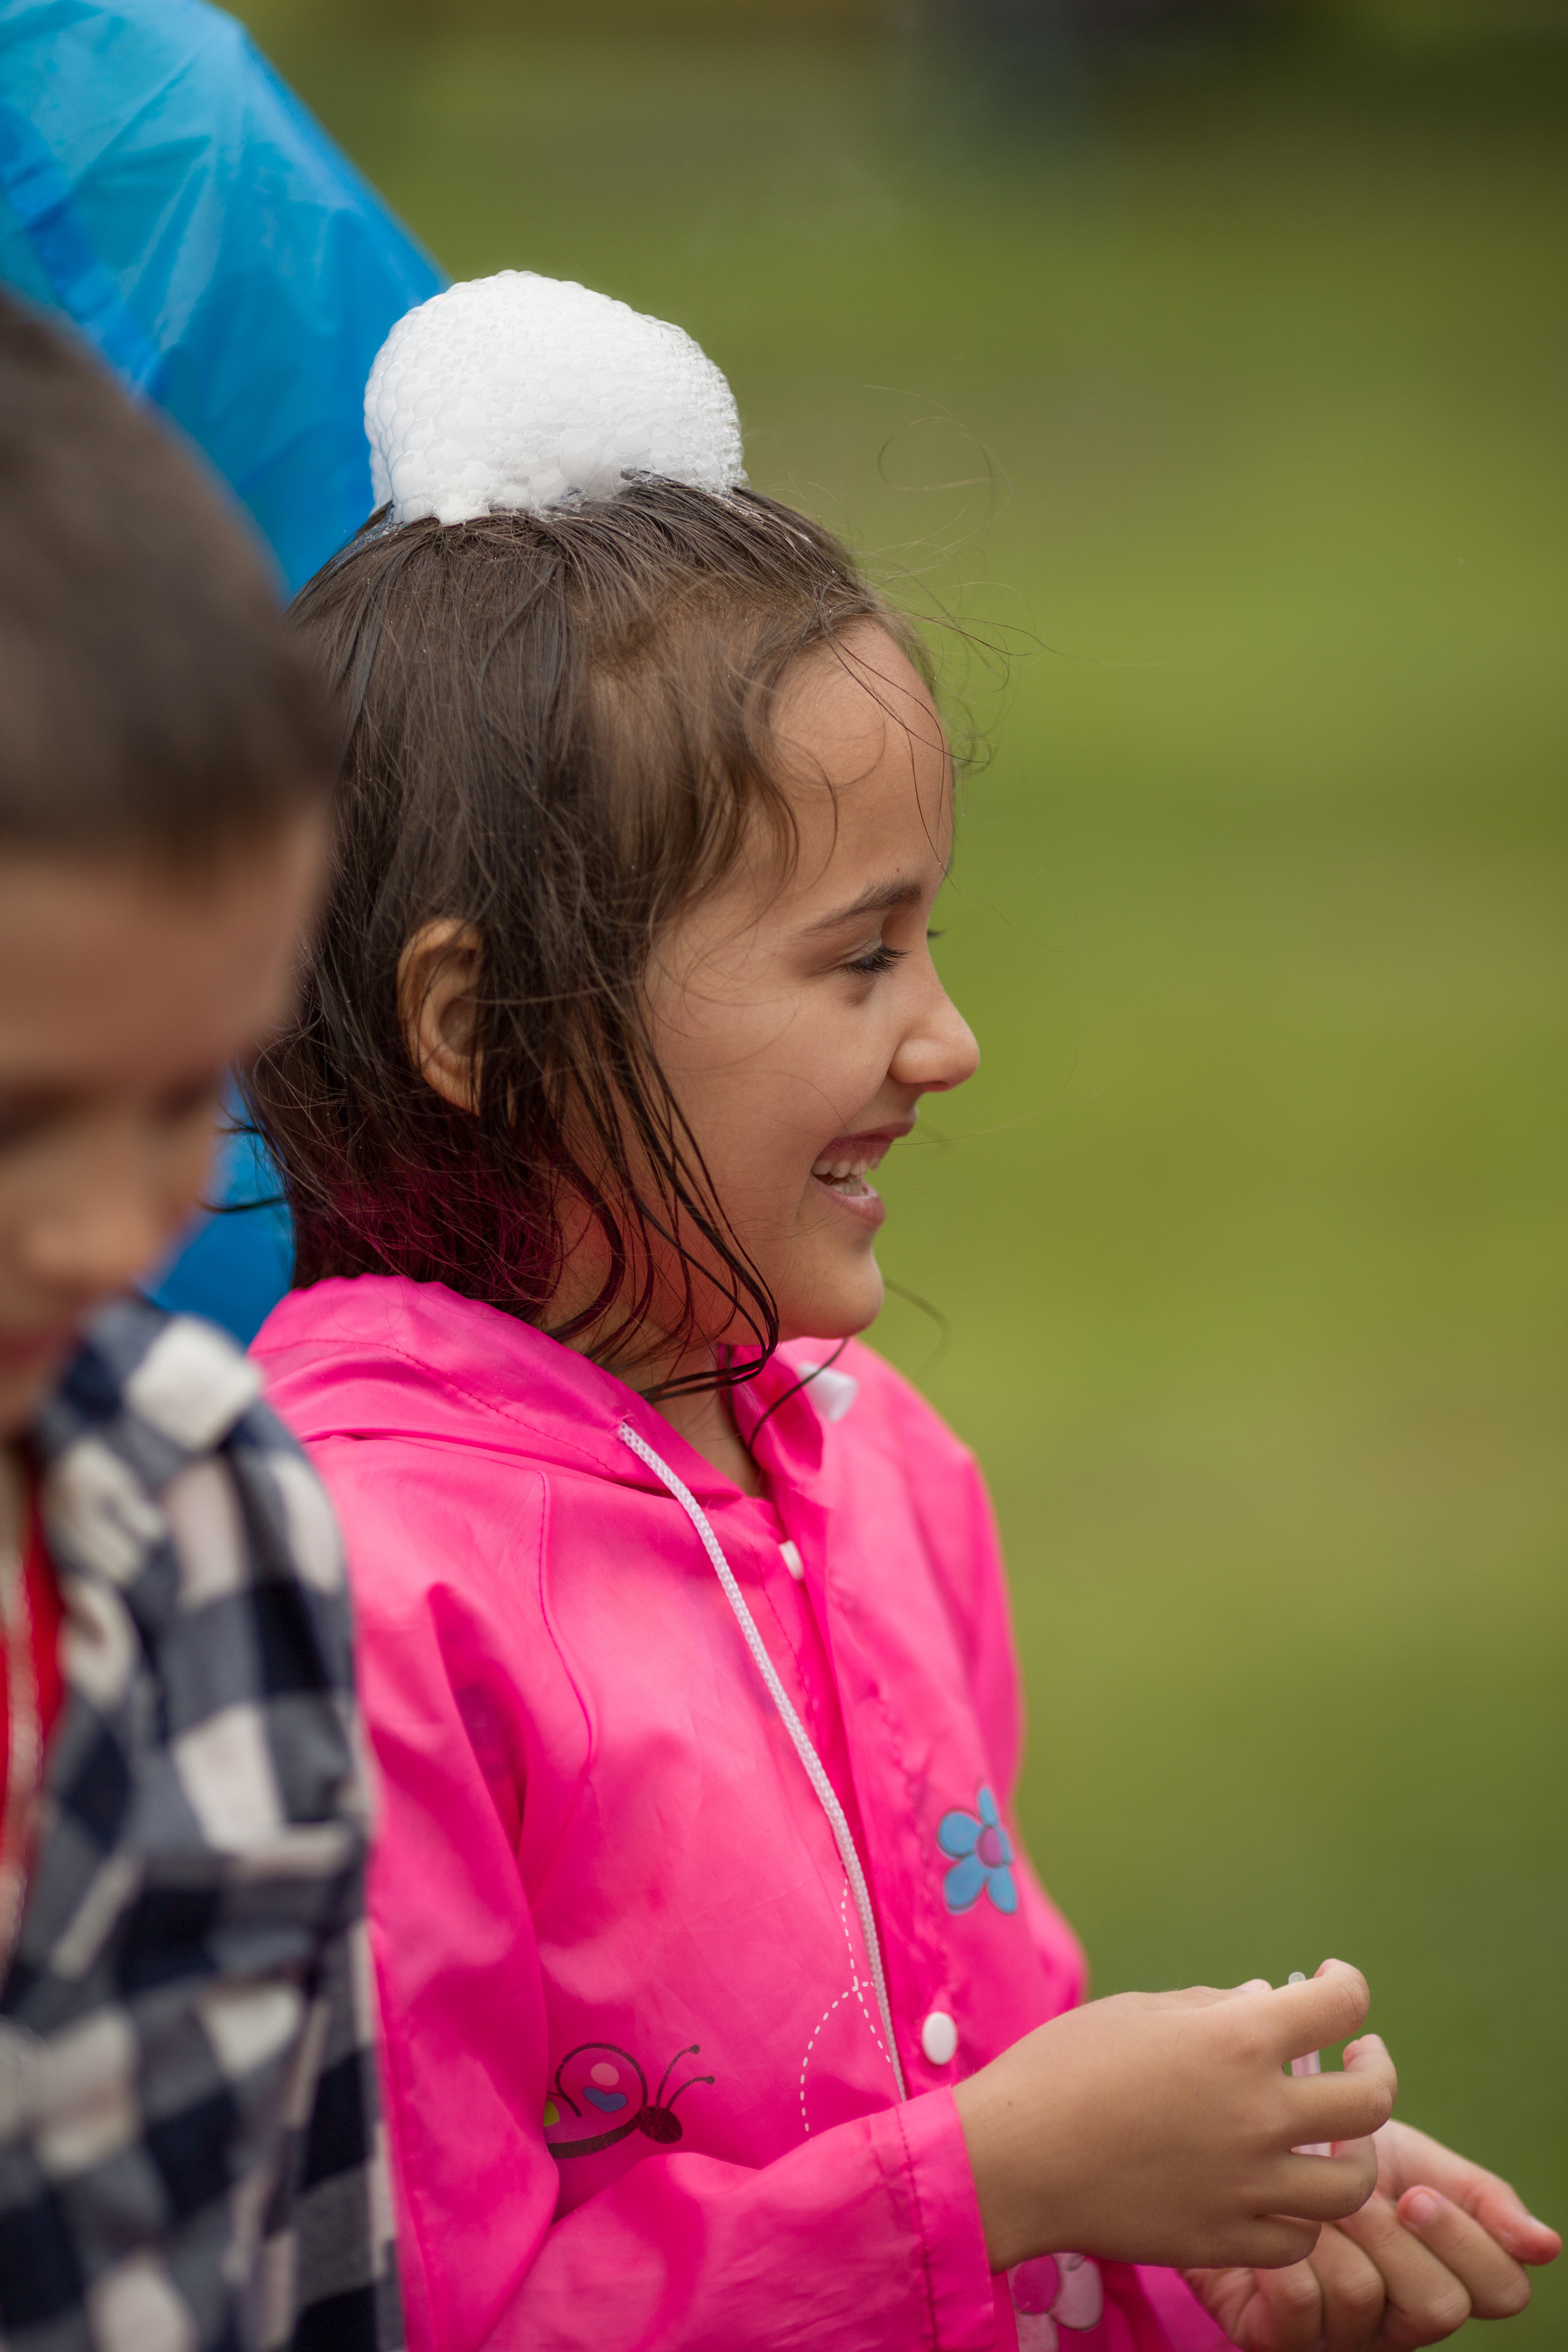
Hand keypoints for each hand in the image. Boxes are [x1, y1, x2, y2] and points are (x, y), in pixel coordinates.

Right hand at [953, 1960, 1393, 2271]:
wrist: (1013, 2160)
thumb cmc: (1063, 2066)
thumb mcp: (1140, 2010)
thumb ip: (1215, 2007)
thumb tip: (1269, 2004)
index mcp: (1235, 2041)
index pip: (1341, 2005)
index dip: (1347, 1986)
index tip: (1333, 1984)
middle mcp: (1256, 2114)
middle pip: (1371, 2100)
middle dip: (1376, 2070)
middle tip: (1360, 2058)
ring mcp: (1246, 2186)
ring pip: (1352, 2184)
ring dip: (1353, 2154)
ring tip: (1334, 2137)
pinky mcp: (1224, 2240)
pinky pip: (1300, 2238)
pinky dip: (1303, 2214)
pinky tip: (1284, 2190)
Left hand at [1184, 2118, 1560, 2347]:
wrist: (1234, 2140)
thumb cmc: (1328, 2149)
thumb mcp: (1408, 2157)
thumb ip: (1476, 2193)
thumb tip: (1548, 2245)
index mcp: (1443, 2273)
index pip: (1502, 2291)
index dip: (1468, 2242)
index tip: (1419, 2191)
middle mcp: (1400, 2318)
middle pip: (1440, 2306)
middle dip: (1396, 2235)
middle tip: (1361, 2189)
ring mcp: (1343, 2336)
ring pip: (1367, 2298)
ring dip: (1334, 2230)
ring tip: (1304, 2191)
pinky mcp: (1281, 2339)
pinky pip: (1302, 2308)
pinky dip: (1285, 2250)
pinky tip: (1270, 2219)